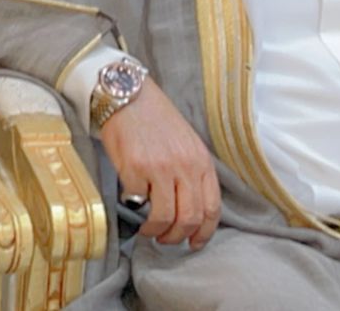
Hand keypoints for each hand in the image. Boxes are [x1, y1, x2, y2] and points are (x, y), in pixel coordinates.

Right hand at [100, 80, 220, 249]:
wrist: (128, 95)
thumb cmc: (155, 119)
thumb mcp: (186, 143)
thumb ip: (192, 172)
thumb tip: (189, 208)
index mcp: (201, 161)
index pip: (211, 208)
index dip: (204, 233)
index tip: (194, 242)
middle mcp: (185, 166)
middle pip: (189, 218)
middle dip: (177, 237)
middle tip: (165, 238)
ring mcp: (160, 167)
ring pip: (164, 217)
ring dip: (155, 230)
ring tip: (147, 229)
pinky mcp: (135, 168)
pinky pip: (137, 202)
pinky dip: (133, 209)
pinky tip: (131, 203)